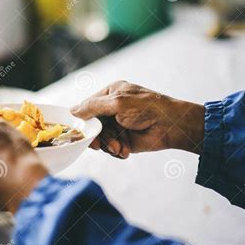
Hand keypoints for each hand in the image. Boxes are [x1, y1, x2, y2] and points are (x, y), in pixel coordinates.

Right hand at [71, 81, 203, 157]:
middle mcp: (113, 109)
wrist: (172, 126)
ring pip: (101, 138)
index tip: (79, 131)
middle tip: (98, 145)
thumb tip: (71, 111)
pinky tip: (125, 150)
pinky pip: (111, 147)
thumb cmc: (148, 108)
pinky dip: (117, 150)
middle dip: (97, 137)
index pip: (87, 106)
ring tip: (119, 147)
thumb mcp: (118, 103)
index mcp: (111, 94)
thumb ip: (93, 107)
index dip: (82, 119)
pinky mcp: (125, 139)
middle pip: (92, 125)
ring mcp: (118, 125)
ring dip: (109, 145)